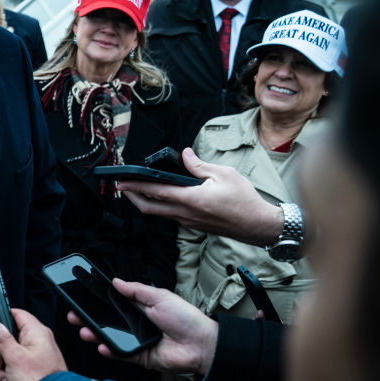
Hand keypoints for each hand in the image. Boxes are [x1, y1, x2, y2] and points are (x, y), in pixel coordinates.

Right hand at [0, 308, 66, 380]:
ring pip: (8, 362)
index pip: (16, 314)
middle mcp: (37, 345)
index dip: (1, 319)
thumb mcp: (14, 357)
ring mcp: (34, 362)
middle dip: (0, 357)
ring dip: (4, 375)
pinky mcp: (32, 377)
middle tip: (3, 363)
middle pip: (7, 341)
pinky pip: (13, 377)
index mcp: (36, 334)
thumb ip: (1, 339)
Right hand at [68, 278, 217, 374]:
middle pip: (107, 321)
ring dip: (95, 334)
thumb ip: (136, 290)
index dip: (98, 302)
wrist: (201, 345)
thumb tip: (115, 281)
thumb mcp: (159, 296)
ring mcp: (136, 341)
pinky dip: (109, 351)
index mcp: (140, 308)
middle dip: (89, 318)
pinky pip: (120, 354)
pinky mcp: (139, 356)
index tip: (82, 298)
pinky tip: (100, 345)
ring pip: (110, 338)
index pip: (114, 304)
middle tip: (75, 315)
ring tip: (84, 330)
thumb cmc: (185, 318)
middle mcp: (135, 324)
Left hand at [117, 147, 282, 245]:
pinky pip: (170, 216)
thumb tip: (184, 155)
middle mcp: (185, 213)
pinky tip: (160, 197)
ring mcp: (188, 222)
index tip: (122, 180)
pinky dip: (160, 206)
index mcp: (191, 199)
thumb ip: (199, 165)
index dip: (136, 185)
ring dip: (145, 201)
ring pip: (158, 213)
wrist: (258, 225)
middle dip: (132, 196)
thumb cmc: (245, 200)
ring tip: (137, 189)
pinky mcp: (193, 225)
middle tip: (121, 186)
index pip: (155, 191)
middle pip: (149, 208)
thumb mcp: (224, 174)